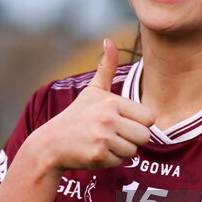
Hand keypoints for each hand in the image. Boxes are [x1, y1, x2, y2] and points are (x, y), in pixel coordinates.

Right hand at [29, 39, 155, 171]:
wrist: (51, 143)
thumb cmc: (77, 116)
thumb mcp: (92, 91)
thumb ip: (105, 67)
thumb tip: (110, 40)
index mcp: (112, 101)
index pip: (150, 118)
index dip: (139, 122)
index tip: (122, 121)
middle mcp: (108, 118)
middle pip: (145, 137)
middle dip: (132, 139)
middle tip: (113, 134)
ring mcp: (103, 137)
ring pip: (133, 151)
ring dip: (120, 150)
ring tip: (102, 142)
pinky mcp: (98, 155)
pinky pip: (120, 162)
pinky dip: (109, 160)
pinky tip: (94, 151)